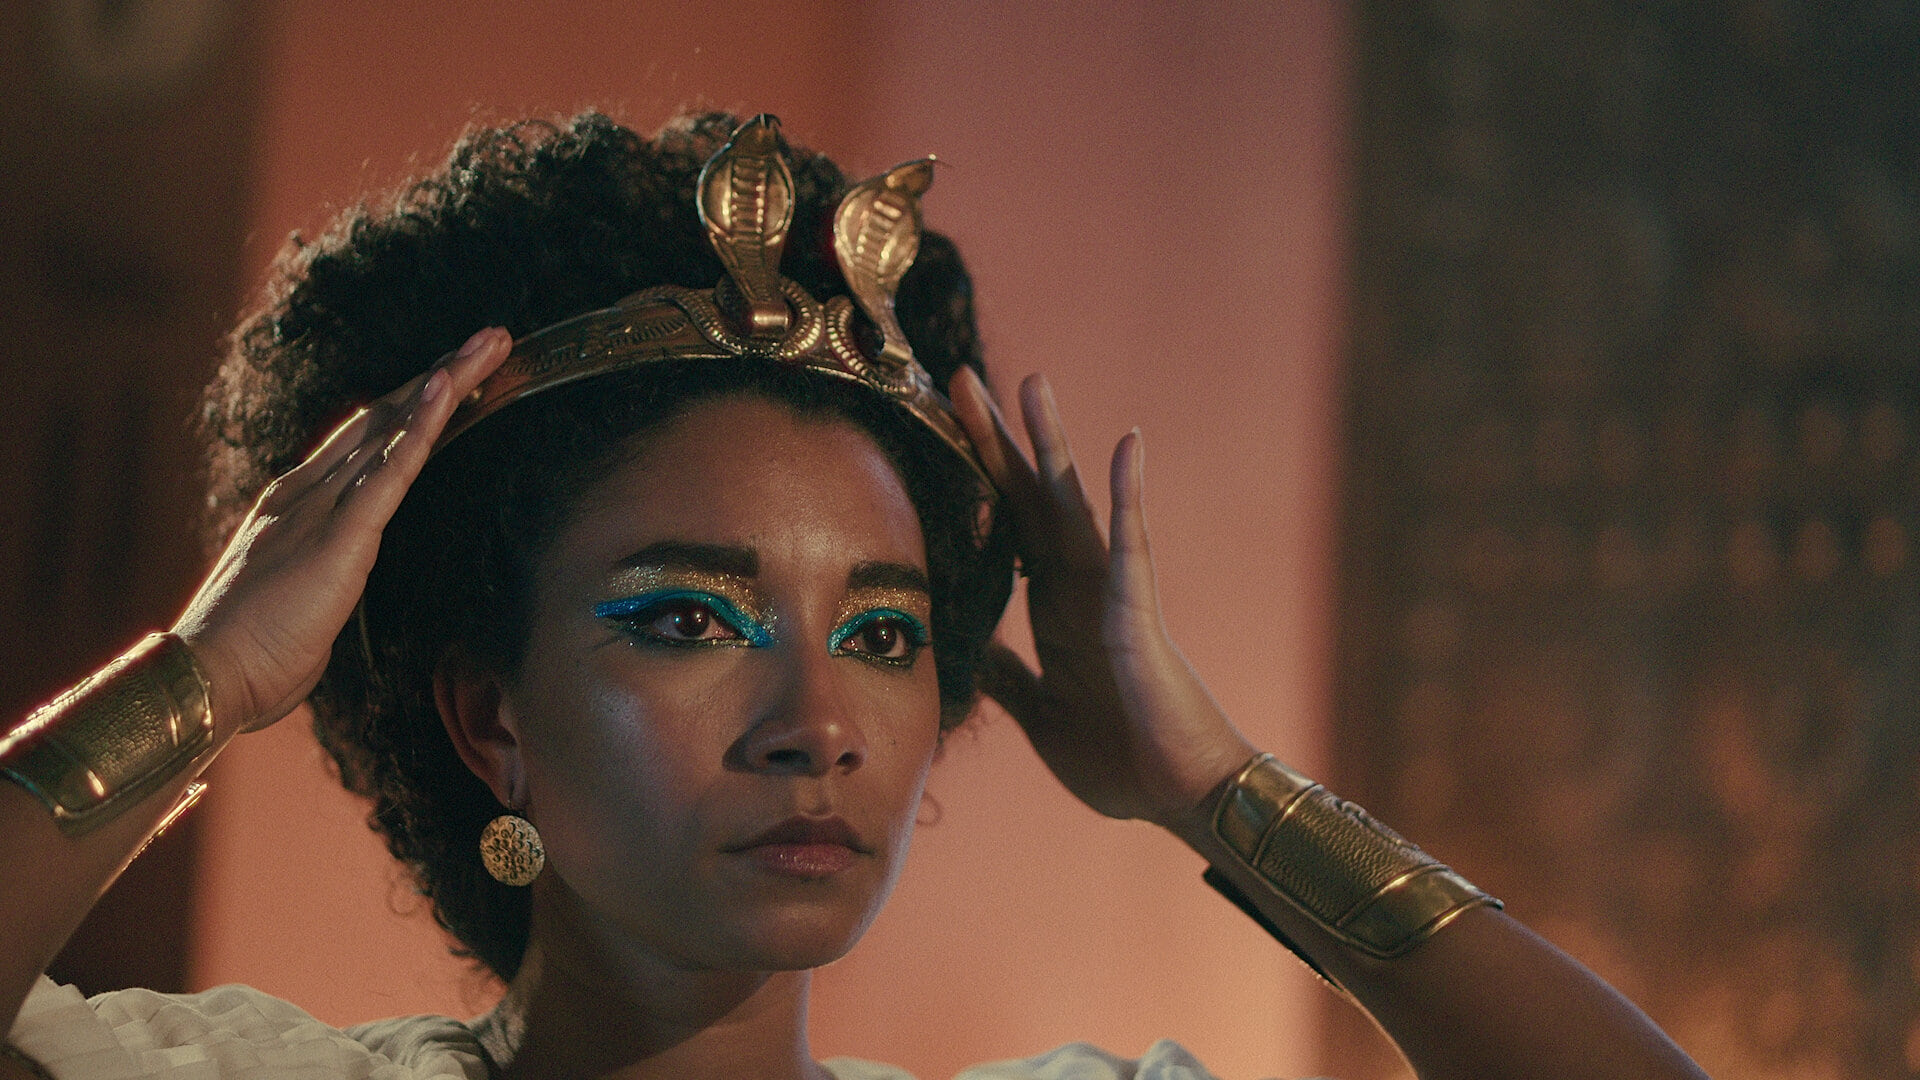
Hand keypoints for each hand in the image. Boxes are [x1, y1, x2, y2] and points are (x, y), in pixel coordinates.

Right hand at [171, 328, 512, 735]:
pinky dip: (423, 426)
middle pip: (386, 418)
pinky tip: (448, 389)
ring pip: (395, 428)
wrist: (210, 674)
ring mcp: (323, 506)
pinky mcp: (342, 535)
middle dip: (440, 376)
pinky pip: (392, 471)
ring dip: (447, 382)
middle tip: (488, 339)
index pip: (364, 440)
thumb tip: (338, 571)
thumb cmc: (251, 650)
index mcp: (296, 504)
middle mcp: (308, 490)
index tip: (450, 375)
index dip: (410, 404)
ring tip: (488, 344)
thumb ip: (319, 568)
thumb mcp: (296, 594)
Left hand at [950, 368, 1255, 835]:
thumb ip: (1008, 676)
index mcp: (1051, 609)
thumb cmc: (1120, 757)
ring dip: (1053, 444)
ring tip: (1032, 383)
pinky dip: (1128, 495)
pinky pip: (1133, 545)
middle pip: (1027, 497)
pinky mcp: (1138, 612)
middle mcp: (1077, 587)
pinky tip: (1126, 444)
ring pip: (1074, 503)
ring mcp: (1109, 593)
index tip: (936, 429)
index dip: (972, 480)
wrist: (1181, 795)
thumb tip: (972, 648)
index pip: (1002, 527)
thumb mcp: (1040, 714)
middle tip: (957, 379)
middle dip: (992, 441)